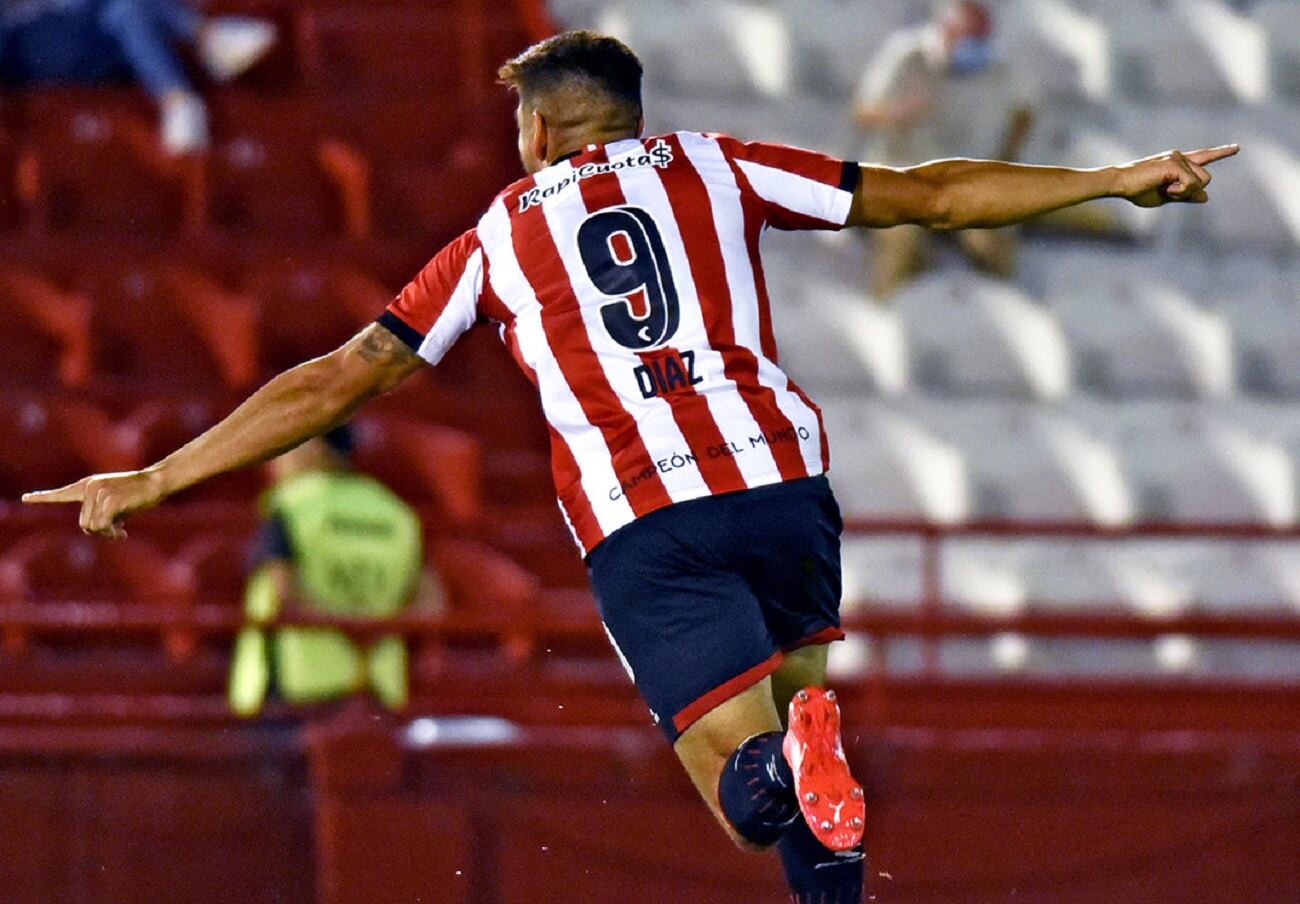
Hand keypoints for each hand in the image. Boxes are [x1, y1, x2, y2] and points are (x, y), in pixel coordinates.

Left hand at [22, 469, 168, 537]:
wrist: (156, 481)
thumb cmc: (139, 494)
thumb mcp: (116, 503)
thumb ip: (101, 513)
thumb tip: (94, 529)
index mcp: (88, 485)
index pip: (61, 493)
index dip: (42, 497)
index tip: (24, 498)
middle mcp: (89, 487)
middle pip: (83, 523)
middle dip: (99, 531)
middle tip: (117, 531)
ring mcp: (99, 493)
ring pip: (92, 527)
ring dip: (107, 533)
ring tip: (121, 530)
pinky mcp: (110, 500)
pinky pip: (102, 526)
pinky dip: (112, 533)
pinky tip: (123, 533)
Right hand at [1117, 145, 1238, 207]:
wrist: (1120, 183)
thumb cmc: (1136, 190)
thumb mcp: (1165, 196)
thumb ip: (1185, 195)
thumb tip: (1206, 197)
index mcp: (1177, 163)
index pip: (1204, 157)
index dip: (1221, 153)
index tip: (1236, 148)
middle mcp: (1180, 156)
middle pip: (1206, 177)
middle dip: (1192, 191)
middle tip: (1169, 193)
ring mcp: (1178, 158)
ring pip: (1201, 180)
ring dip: (1186, 192)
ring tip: (1165, 190)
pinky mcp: (1174, 163)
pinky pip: (1191, 184)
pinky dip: (1180, 192)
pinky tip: (1166, 189)